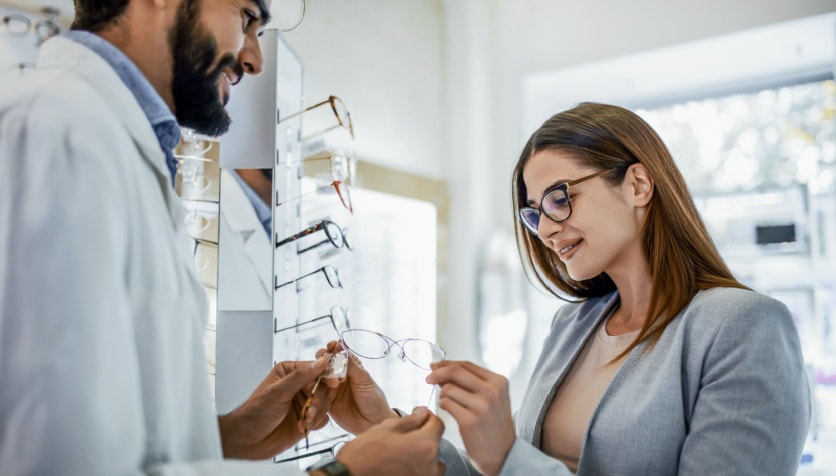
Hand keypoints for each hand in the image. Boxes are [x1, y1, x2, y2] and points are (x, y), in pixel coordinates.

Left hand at [218, 356, 330, 459]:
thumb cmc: (256, 412)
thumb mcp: (279, 391)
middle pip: (324, 387)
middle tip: (310, 410)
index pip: (316, 369)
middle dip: (318, 400)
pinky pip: (323, 418)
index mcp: (290, 372)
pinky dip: (315, 423)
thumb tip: (322, 361)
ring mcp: (303, 402)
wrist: (248, 440)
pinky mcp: (307, 418)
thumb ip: (302, 376)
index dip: (326, 375)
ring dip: (316, 413)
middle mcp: (299, 386)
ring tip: (304, 420)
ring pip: (325, 403)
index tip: (333, 382)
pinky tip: (302, 427)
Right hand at [318, 341, 398, 434]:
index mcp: (349, 367)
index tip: (330, 345)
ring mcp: (330, 390)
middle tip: (320, 363)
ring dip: (315, 383)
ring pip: (317, 382)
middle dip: (320, 363)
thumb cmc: (374, 398)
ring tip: (319, 381)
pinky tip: (311, 404)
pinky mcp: (325, 403)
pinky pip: (316, 399)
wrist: (374, 423)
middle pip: (323, 366)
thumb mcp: (364, 380)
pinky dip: (312, 400)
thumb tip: (341, 347)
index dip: (332, 349)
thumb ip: (351, 366)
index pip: (337, 354)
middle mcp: (338, 376)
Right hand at [334, 406, 445, 475]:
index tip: (421, 416)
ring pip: (433, 462)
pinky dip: (417, 468)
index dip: (429, 417)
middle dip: (423, 436)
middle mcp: (430, 465)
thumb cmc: (364, 454)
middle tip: (405, 435)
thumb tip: (423, 413)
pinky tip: (400, 465)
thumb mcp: (388, 428)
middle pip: (436, 443)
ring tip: (402, 453)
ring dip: (423, 455)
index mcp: (425, 445)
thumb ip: (411, 420)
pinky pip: (424, 474)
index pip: (438, 424)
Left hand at [426, 360, 514, 475]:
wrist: (503, 453)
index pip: (466, 365)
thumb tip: (443, 370)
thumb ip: (472, 382)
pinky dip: (443, 405)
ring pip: (448, 389)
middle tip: (428, 378)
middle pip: (455, 371)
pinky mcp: (470, 421)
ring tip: (450, 404)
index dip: (447, 363)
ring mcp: (481, 406)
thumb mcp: (492, 398)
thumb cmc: (493, 424)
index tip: (435, 366)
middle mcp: (492, 391)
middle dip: (437, 373)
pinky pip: (446, 403)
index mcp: (498, 382)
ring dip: (443, 395)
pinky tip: (450, 411)